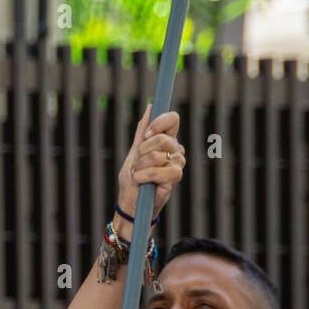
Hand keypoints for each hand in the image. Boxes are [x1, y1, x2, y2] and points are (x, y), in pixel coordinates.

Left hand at [115, 104, 184, 222]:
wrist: (131, 201)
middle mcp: (175, 149)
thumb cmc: (132, 177)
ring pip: (158, 156)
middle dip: (143, 151)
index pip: (172, 119)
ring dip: (141, 167)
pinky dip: (145, 176)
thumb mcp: (134, 151)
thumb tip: (150, 106)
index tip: (147, 133)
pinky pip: (161, 171)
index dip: (159, 123)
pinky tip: (142, 182)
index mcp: (166, 139)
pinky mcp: (175, 178)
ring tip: (138, 175)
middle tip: (137, 162)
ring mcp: (177, 163)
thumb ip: (143, 130)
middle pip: (162, 138)